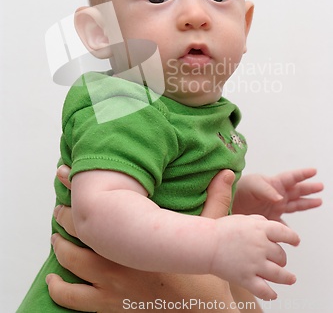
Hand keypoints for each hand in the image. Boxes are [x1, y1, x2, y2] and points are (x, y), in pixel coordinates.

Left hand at [47, 167, 237, 311]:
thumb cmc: (202, 277)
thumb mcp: (210, 235)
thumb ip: (216, 202)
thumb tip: (228, 173)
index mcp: (139, 242)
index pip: (105, 208)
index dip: (81, 189)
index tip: (66, 174)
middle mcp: (120, 263)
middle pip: (79, 234)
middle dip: (65, 216)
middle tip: (60, 205)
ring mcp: (111, 289)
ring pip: (71, 265)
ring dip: (60, 248)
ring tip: (57, 237)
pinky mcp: (110, 309)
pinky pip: (75, 300)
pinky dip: (61, 290)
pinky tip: (55, 282)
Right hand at [211, 213, 299, 300]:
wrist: (205, 243)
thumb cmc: (221, 230)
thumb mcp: (242, 218)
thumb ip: (259, 221)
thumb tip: (270, 226)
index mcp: (260, 229)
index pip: (285, 234)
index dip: (293, 239)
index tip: (295, 242)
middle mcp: (261, 246)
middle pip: (282, 256)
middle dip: (282, 258)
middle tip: (278, 260)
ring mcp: (254, 263)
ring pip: (279, 275)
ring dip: (287, 278)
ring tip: (291, 279)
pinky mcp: (246, 278)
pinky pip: (265, 291)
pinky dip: (271, 294)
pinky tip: (273, 294)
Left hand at [232, 168, 322, 221]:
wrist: (224, 205)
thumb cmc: (236, 190)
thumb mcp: (252, 186)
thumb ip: (266, 190)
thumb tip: (279, 197)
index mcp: (273, 184)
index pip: (291, 178)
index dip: (302, 174)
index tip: (313, 171)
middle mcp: (275, 195)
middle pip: (296, 190)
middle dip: (309, 188)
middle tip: (320, 186)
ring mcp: (273, 207)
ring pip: (294, 205)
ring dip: (306, 203)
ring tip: (318, 201)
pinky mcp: (269, 219)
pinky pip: (282, 225)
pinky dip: (288, 230)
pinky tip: (294, 235)